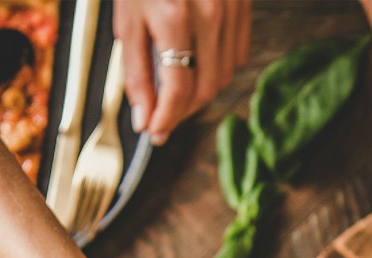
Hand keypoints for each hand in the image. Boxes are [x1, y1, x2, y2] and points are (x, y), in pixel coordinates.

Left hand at [116, 0, 252, 142]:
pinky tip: (197, 67)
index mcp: (174, 17)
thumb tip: (144, 114)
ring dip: (199, 94)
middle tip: (160, 119)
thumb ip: (135, 69)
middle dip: (182, 112)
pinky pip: (237, 55)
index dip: (166, 117)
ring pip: (224, 76)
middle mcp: (209, 16)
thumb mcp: (128, 17)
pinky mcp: (242, 8)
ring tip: (176, 95)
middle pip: (205, 88)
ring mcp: (231, 11)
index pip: (178, 88)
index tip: (153, 130)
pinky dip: (216, 70)